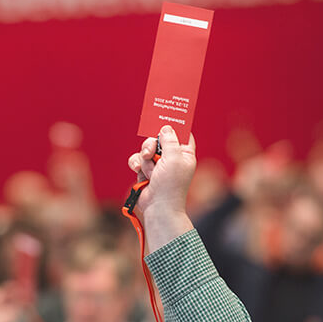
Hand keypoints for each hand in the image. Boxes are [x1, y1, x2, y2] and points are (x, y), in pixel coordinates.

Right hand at [128, 125, 195, 251]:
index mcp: (185, 153)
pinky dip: (137, 165)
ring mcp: (158, 165)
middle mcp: (172, 157)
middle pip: (159, 138)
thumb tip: (165, 128)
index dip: (176, 124)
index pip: (183, 133)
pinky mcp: (146, 171)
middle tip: (150, 152)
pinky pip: (137, 159)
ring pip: (146, 149)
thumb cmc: (170, 184)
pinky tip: (140, 173)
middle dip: (151, 144)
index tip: (167, 114)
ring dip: (144, 159)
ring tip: (148, 171)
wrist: (158, 207)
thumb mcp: (173, 158)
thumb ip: (169, 140)